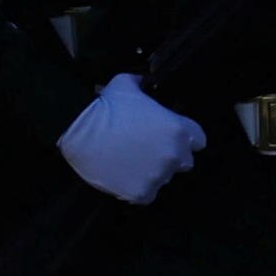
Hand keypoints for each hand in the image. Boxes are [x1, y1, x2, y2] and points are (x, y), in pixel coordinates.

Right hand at [57, 74, 203, 205]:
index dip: (184, 138)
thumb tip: (146, 81)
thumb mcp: (126, 83)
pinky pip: (147, 194)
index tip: (166, 135)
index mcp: (178, 130)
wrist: (76, 130)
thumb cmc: (104, 105)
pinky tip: (122, 176)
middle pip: (184, 162)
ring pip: (163, 177)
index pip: (199, 140)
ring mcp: (159, 176)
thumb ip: (144, 85)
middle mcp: (174, 155)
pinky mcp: (142, 193)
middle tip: (145, 149)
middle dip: (169, 156)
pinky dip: (137, 188)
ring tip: (127, 162)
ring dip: (151, 171)